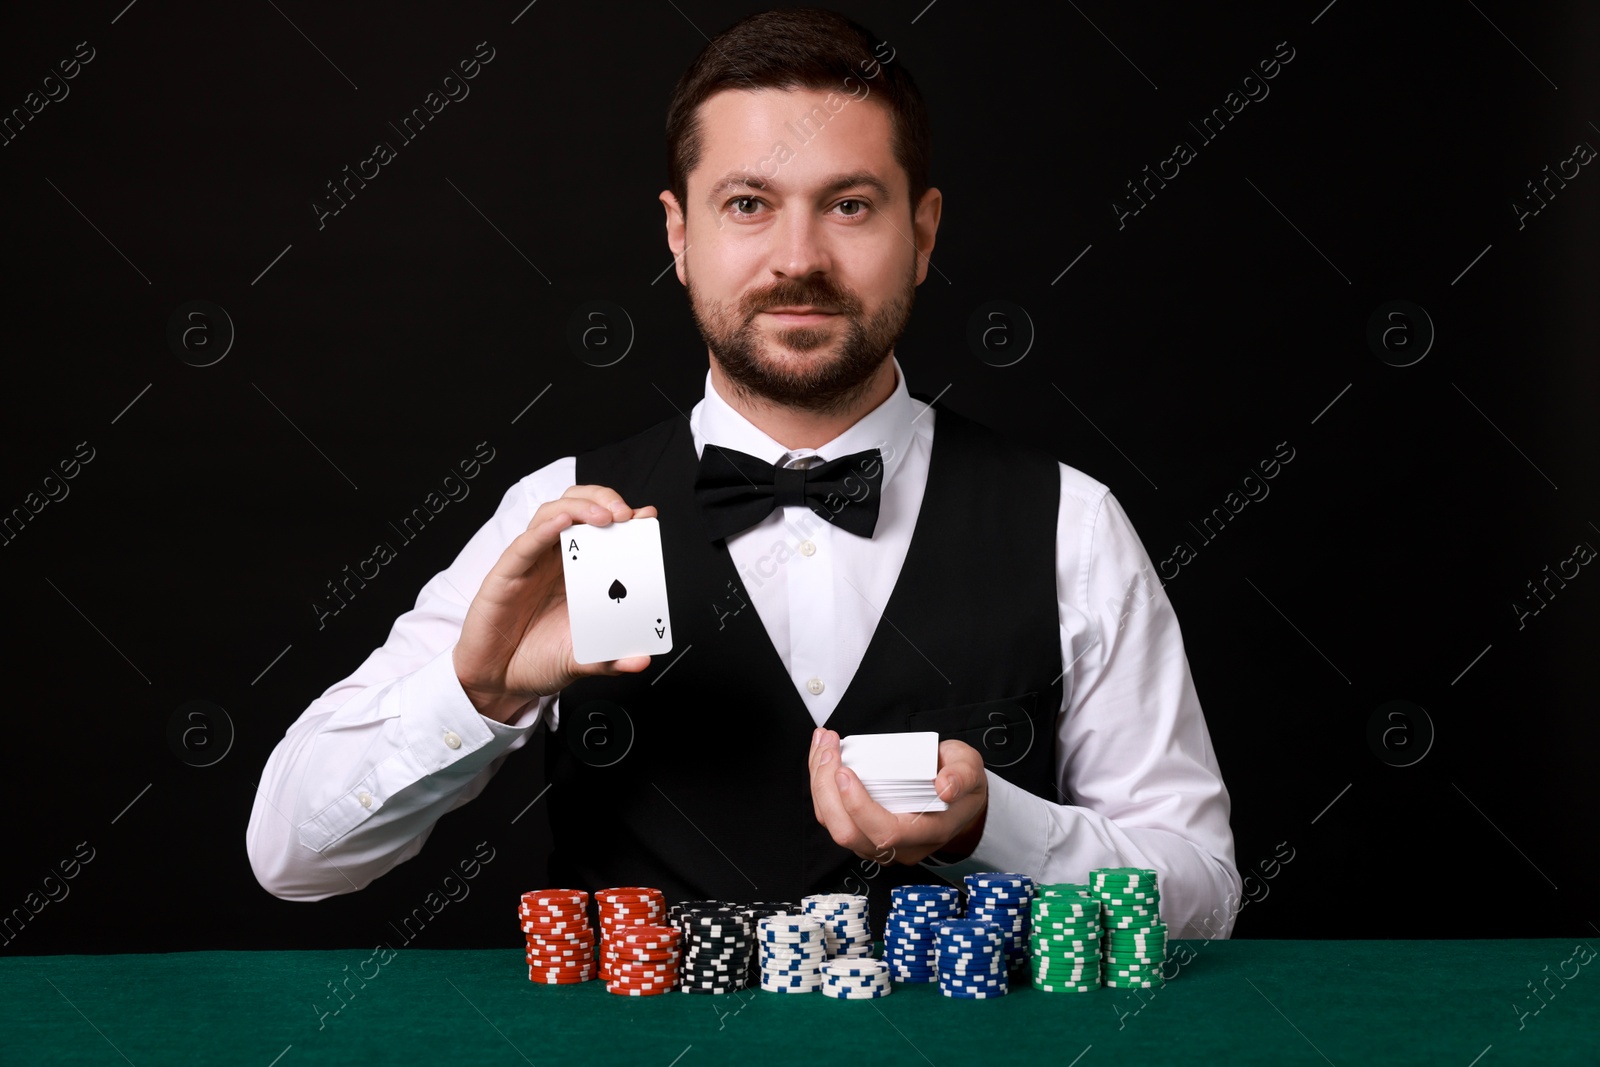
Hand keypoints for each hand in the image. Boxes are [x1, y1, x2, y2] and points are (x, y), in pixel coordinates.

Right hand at [453, 485, 657, 722]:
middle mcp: (555, 561)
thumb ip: (612, 658)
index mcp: (578, 572)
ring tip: (603, 517)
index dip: (623, 516)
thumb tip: (642, 661)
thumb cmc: (538, 660)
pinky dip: (544, 530)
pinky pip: (524, 545)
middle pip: (577, 507)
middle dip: (604, 500)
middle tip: (625, 515)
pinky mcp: (505, 575)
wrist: (499, 682)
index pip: (602, 529)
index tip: (646, 517)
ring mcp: (530, 564)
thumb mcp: (585, 660)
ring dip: (579, 507)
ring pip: (551, 514)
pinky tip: (561, 523)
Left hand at [808, 728, 988, 865]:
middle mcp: (898, 846)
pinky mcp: (863, 830)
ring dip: (819, 783)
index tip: (846, 772)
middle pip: (848, 833)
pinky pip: (833, 815)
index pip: (885, 832)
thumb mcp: (972, 771)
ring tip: (823, 744)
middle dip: (827, 790)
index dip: (859, 807)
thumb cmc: (961, 786)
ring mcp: (877, 842)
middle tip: (829, 749)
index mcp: (926, 833)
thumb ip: (962, 776)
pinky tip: (823, 755)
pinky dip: (822, 785)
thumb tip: (945, 787)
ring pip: (834, 824)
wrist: (959, 801)